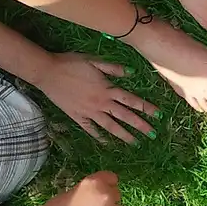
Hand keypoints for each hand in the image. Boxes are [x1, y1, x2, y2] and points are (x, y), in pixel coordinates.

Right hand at [36, 52, 159, 144]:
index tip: (158, 115)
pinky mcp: (77, 117)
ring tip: (135, 143)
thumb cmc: (71, 63)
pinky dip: (99, 136)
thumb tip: (132, 73)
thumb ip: (114, 69)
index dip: (146, 108)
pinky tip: (107, 143)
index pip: (131, 100)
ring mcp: (89, 112)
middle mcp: (101, 103)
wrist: (48, 72)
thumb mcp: (95, 62)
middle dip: (140, 126)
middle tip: (152, 135)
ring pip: (110, 126)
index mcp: (107, 89)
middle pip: (124, 116)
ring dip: (124, 135)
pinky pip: (90, 129)